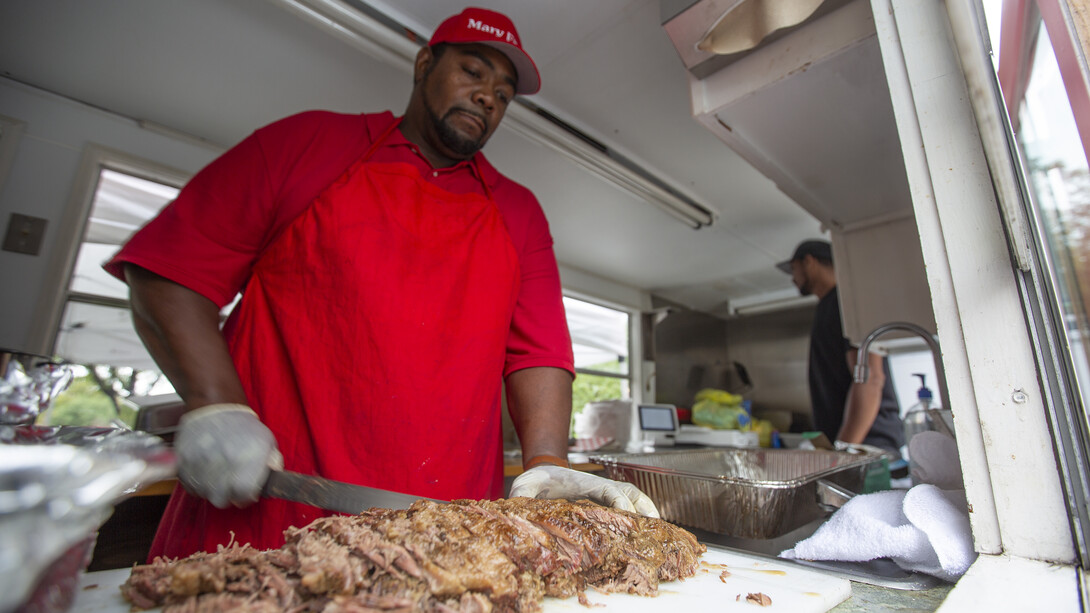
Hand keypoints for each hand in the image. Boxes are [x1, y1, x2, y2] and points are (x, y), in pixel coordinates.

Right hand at [174, 403, 280, 507]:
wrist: (215, 406)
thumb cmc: (243, 426)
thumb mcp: (267, 442)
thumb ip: (272, 466)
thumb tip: (271, 484)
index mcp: (245, 462)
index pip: (244, 497)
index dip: (247, 496)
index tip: (247, 490)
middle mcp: (220, 466)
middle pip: (222, 500)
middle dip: (229, 494)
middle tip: (231, 482)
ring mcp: (199, 465)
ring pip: (204, 494)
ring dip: (212, 489)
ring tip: (218, 473)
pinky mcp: (182, 462)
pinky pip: (188, 486)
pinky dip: (197, 483)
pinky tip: (205, 471)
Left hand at [509, 464, 659, 517]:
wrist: (544, 472)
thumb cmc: (537, 480)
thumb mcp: (526, 484)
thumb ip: (521, 493)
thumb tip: (515, 506)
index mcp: (584, 484)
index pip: (609, 491)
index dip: (619, 502)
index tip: (627, 515)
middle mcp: (599, 487)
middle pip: (629, 492)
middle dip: (642, 506)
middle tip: (653, 523)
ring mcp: (605, 494)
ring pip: (633, 497)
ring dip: (647, 509)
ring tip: (659, 527)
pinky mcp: (606, 502)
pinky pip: (629, 504)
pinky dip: (641, 512)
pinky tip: (648, 528)